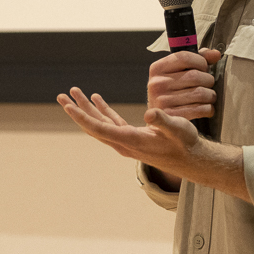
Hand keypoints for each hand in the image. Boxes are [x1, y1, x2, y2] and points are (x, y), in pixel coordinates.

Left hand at [57, 87, 199, 169]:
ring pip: (100, 124)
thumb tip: (149, 113)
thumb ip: (163, 121)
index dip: (82, 117)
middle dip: (77, 110)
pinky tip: (97, 100)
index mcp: (131, 140)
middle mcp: (123, 143)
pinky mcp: (131, 137)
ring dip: (86, 108)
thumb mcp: (178, 129)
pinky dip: (102, 111)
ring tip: (74, 93)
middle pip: (93, 126)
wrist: (191, 160)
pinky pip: (110, 123)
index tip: (68, 106)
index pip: (99, 128)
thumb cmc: (186, 144)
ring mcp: (125, 141)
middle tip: (62, 96)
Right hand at [147, 48, 221, 119]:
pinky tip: (206, 108)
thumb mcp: (177, 73)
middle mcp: (157, 84)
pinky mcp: (172, 117)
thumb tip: (216, 54)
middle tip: (207, 84)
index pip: (184, 57)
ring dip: (210, 95)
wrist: (160, 124)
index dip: (200, 62)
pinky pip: (200, 109)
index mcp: (157, 68)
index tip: (203, 68)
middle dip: (208, 80)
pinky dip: (209, 108)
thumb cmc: (173, 92)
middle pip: (195, 76)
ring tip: (208, 96)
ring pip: (201, 93)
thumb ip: (197, 59)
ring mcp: (162, 101)